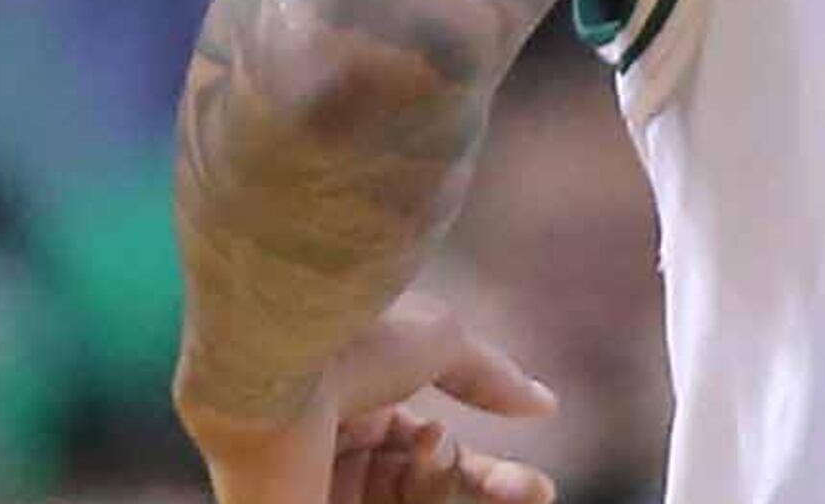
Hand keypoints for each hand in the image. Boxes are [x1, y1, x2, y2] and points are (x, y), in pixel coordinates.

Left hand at [186, 294, 560, 503]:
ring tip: (464, 462)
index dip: (489, 475)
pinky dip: (420, 496)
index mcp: (363, 411)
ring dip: (454, 487)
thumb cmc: (353, 336)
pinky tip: (443, 465)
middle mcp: (340, 457)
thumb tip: (545, 403)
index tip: (538, 488)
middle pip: (428, 492)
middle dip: (490, 490)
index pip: (436, 458)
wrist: (279, 356)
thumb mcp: (439, 343)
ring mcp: (318, 491)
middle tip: (538, 491)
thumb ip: (488, 377)